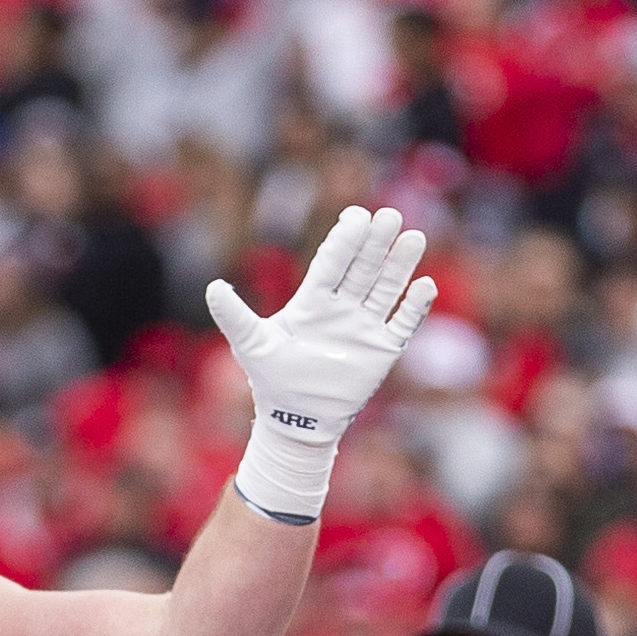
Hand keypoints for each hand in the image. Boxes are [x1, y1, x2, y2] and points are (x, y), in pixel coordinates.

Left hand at [206, 204, 435, 518]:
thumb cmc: (273, 380)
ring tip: (413, 238)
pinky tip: (424, 286)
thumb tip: (212, 287)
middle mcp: (342, 307)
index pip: (332, 263)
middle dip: (376, 243)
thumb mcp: (251, 345)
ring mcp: (364, 326)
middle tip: (389, 216)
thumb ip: (234, 316)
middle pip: (363, 268)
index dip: (344, 240)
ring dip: (399, 265)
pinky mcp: (382, 350)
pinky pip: (402, 324)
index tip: (355, 216)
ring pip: (386, 288)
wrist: (296, 420)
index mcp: (313, 301)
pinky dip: (413, 307)